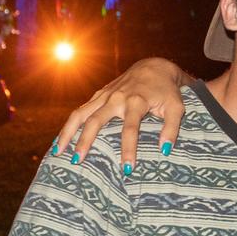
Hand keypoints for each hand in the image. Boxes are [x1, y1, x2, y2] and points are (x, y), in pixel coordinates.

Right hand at [55, 58, 189, 168]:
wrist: (155, 67)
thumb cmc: (168, 91)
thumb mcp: (177, 108)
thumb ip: (172, 128)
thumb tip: (164, 150)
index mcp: (136, 101)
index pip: (130, 129)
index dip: (128, 149)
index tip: (127, 168)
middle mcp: (116, 97)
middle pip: (95, 121)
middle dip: (85, 141)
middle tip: (78, 162)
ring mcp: (105, 95)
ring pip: (81, 113)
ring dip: (68, 132)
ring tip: (59, 152)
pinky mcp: (99, 94)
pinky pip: (81, 110)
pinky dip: (71, 124)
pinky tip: (63, 138)